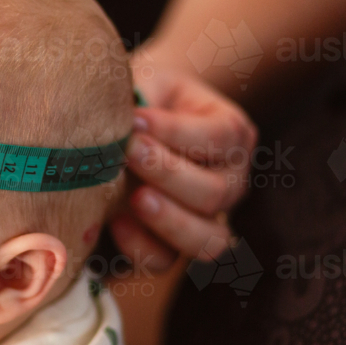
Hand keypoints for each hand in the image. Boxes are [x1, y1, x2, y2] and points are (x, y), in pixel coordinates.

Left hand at [111, 63, 257, 270]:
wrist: (125, 127)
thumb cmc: (141, 99)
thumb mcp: (148, 83)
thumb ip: (142, 94)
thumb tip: (119, 115)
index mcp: (231, 134)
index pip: (219, 138)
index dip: (177, 132)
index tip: (135, 119)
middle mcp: (229, 183)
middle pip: (215, 192)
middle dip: (168, 172)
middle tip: (128, 152)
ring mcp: (204, 220)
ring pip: (207, 240)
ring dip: (169, 221)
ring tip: (134, 198)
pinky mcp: (168, 246)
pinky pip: (163, 260)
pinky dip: (140, 247)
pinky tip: (114, 223)